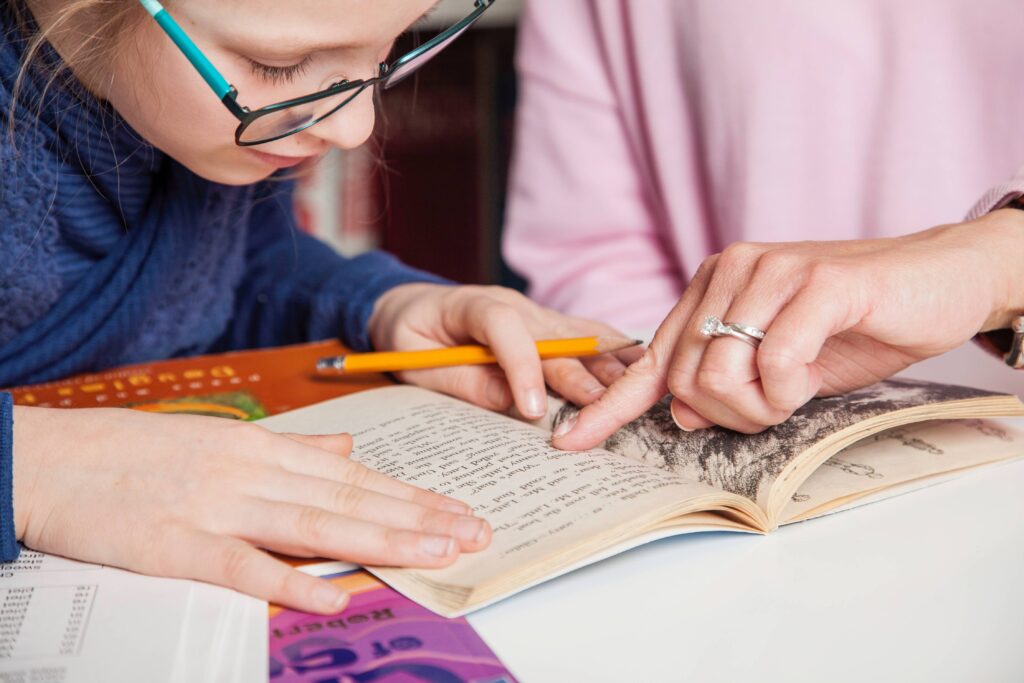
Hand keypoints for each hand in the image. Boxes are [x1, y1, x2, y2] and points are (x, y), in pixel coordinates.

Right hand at [12, 406, 491, 613]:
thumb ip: (290, 448)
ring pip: (313, 525)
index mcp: (264, 451)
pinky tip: (331, 598)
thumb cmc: (139, 453)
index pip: (354, 478)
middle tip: (473, 535)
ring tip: (435, 553)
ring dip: (380, 540)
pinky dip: (286, 582)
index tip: (458, 512)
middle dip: (417, 519)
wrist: (55, 458)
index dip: (411, 497)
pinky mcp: (175, 545)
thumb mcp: (223, 438)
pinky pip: (239, 566)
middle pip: (349, 500)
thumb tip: (345, 449)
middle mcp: (252, 473)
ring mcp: (216, 507)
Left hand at [368, 284, 643, 417]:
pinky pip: (586, 335)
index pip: (504, 327)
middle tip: (601, 411)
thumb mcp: (417, 362)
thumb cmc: (409, 334)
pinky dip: (612, 353)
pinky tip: (639, 369)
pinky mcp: (549, 324)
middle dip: (579, 376)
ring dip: (607, 366)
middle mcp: (514, 304)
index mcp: (473, 305)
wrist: (410, 305)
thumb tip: (513, 404)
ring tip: (635, 393)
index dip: (522, 367)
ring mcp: (536, 312)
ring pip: (580, 336)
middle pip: (554, 338)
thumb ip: (464, 380)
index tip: (534, 409)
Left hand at [553, 210, 1023, 447]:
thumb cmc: (855, 325)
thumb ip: (728, 384)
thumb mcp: (781, 367)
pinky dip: (790, 390)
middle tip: (774, 406)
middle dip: (728, 415)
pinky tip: (811, 379)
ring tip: (797, 390)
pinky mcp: (817, 282)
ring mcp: (770, 271)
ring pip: (720, 373)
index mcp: (710, 288)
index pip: (651, 358)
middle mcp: (729, 270)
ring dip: (761, 406)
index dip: (608, 406)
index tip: (569, 442)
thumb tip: (684, 413)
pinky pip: (775, 362)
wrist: (936, 281)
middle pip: (686, 378)